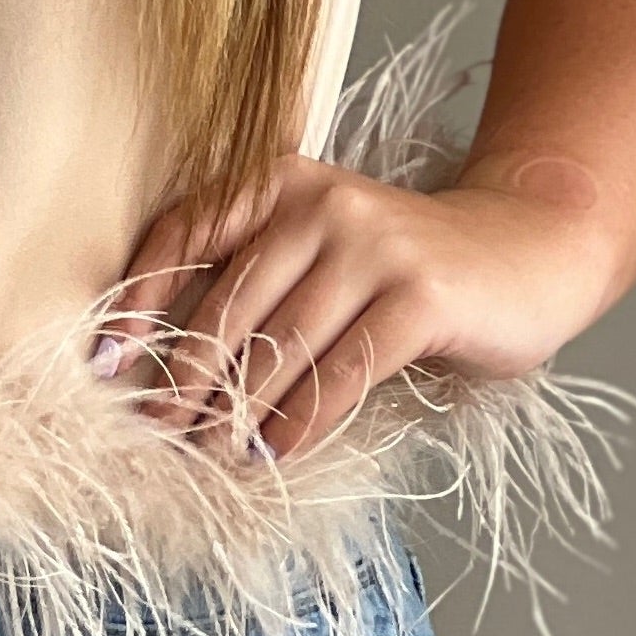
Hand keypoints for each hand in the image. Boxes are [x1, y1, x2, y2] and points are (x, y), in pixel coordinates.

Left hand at [94, 152, 627, 459]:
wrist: (529, 247)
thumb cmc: (410, 263)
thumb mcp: (326, 247)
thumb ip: (261, 276)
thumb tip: (170, 360)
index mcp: (284, 180)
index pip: (189, 229)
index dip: (140, 296)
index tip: (106, 357)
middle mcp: (322, 203)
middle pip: (230, 301)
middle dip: (184, 376)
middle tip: (154, 431)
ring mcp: (375, 245)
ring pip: (282, 342)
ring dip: (237, 410)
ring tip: (207, 454)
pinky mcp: (421, 295)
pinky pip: (344, 369)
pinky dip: (303, 419)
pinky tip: (275, 454)